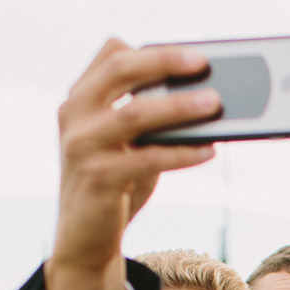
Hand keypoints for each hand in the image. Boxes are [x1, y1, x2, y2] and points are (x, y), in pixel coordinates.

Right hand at [44, 38, 218, 289]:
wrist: (85, 237)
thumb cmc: (115, 181)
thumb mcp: (127, 142)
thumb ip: (148, 114)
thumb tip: (206, 96)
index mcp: (80, 97)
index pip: (113, 55)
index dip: (154, 51)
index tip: (193, 53)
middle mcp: (74, 114)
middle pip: (120, 70)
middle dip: (165, 62)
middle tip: (203, 62)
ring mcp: (81, 145)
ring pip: (134, 112)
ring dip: (178, 106)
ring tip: (215, 103)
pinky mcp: (97, 178)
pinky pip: (147, 159)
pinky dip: (182, 153)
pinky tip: (209, 151)